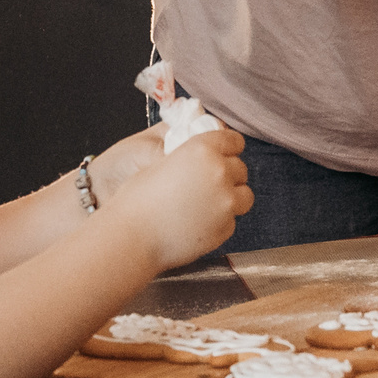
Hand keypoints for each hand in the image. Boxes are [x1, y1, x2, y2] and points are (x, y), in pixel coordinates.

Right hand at [99, 128, 250, 271]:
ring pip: (245, 195)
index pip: (233, 139)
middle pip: (240, 168)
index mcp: (202, 149)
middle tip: (208, 183)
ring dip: (232, 197)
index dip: (228, 146)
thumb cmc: (136, 200)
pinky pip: (232, 220)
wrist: (132, 237)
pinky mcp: (226, 228)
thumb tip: (198, 158)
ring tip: (210, 204)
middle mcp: (220, 172)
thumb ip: (187, 157)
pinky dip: (221, 220)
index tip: (223, 152)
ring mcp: (226, 202)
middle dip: (228, 174)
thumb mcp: (160, 163)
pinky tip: (199, 223)